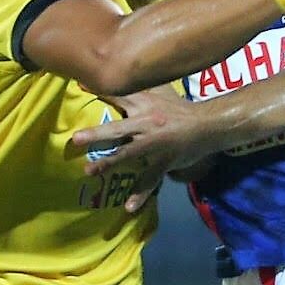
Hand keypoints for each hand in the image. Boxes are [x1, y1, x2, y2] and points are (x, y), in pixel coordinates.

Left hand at [70, 88, 209, 213]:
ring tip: (89, 172)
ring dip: (110, 163)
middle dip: (97, 134)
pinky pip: (151, 179)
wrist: (208, 125)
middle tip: (76, 139)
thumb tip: (114, 76)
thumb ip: (137, 87)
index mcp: (145, 104)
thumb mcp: (160, 91)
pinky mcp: (165, 161)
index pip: (119, 95)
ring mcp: (156, 144)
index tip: (78, 86)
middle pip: (119, 128)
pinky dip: (140, 194)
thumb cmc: (179, 109)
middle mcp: (148, 123)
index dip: (99, 90)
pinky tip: (129, 207)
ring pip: (130, 154)